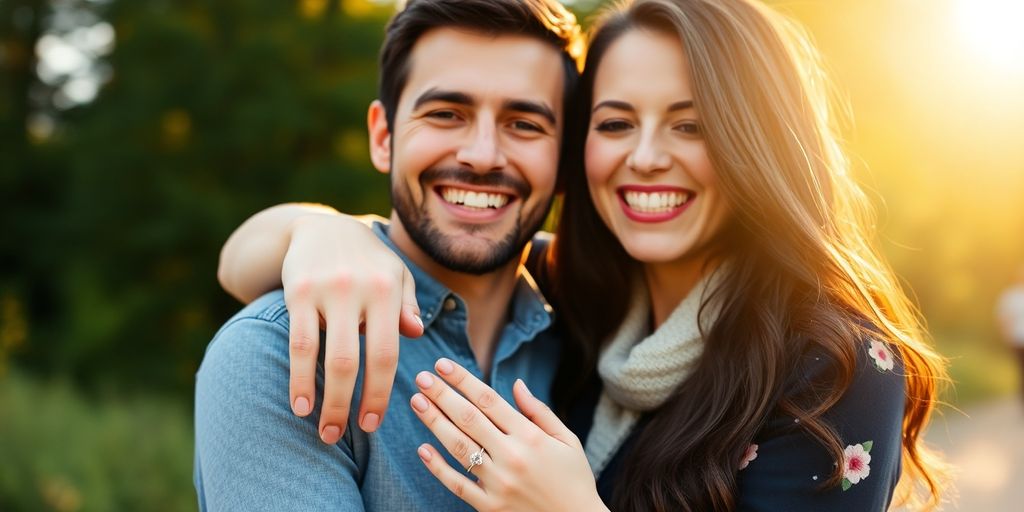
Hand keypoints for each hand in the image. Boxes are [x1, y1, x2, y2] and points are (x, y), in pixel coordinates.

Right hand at [282, 213, 423, 442]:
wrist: (321, 225)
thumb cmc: (367, 260)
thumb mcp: (396, 275)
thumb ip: (407, 305)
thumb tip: (416, 334)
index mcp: (388, 290)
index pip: (387, 353)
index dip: (379, 393)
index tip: (372, 424)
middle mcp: (358, 290)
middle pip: (353, 360)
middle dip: (348, 404)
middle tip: (342, 436)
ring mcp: (325, 290)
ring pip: (322, 354)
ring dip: (320, 398)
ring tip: (319, 429)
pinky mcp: (297, 291)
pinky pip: (298, 341)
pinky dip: (298, 376)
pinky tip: (299, 403)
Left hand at [409, 359, 607, 511]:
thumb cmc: (574, 479)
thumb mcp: (568, 440)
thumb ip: (539, 411)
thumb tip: (516, 384)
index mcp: (531, 437)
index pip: (489, 401)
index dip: (463, 380)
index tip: (443, 365)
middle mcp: (512, 457)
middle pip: (469, 419)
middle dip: (442, 395)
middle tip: (422, 377)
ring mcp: (498, 483)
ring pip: (459, 447)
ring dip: (435, 422)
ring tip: (417, 402)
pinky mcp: (490, 507)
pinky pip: (457, 485)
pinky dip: (438, 467)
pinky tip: (422, 449)